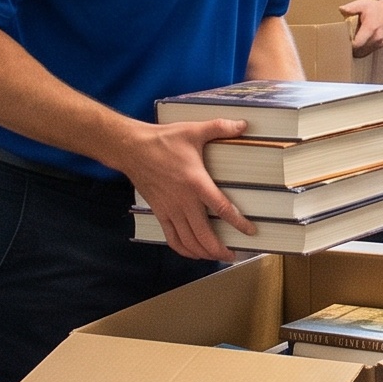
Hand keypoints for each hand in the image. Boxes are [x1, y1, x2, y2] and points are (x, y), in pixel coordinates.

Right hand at [117, 119, 254, 261]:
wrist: (132, 149)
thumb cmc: (163, 141)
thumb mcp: (194, 130)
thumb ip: (220, 128)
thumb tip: (243, 125)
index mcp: (196, 182)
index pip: (221, 208)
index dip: (238, 223)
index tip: (249, 231)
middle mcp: (183, 201)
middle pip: (204, 235)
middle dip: (220, 250)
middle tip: (233, 254)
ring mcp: (170, 210)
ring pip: (188, 241)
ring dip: (204, 253)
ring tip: (217, 257)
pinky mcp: (160, 213)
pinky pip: (172, 238)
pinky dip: (184, 250)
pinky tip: (193, 253)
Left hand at [339, 0, 382, 56]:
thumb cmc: (376, 8)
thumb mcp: (363, 4)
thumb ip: (352, 8)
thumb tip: (341, 9)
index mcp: (370, 28)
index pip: (357, 44)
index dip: (348, 44)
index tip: (343, 39)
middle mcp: (376, 38)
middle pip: (359, 50)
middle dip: (350, 47)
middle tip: (345, 41)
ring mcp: (380, 43)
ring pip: (363, 53)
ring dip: (356, 50)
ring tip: (352, 41)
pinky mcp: (381, 45)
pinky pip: (368, 51)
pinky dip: (362, 49)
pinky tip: (359, 42)